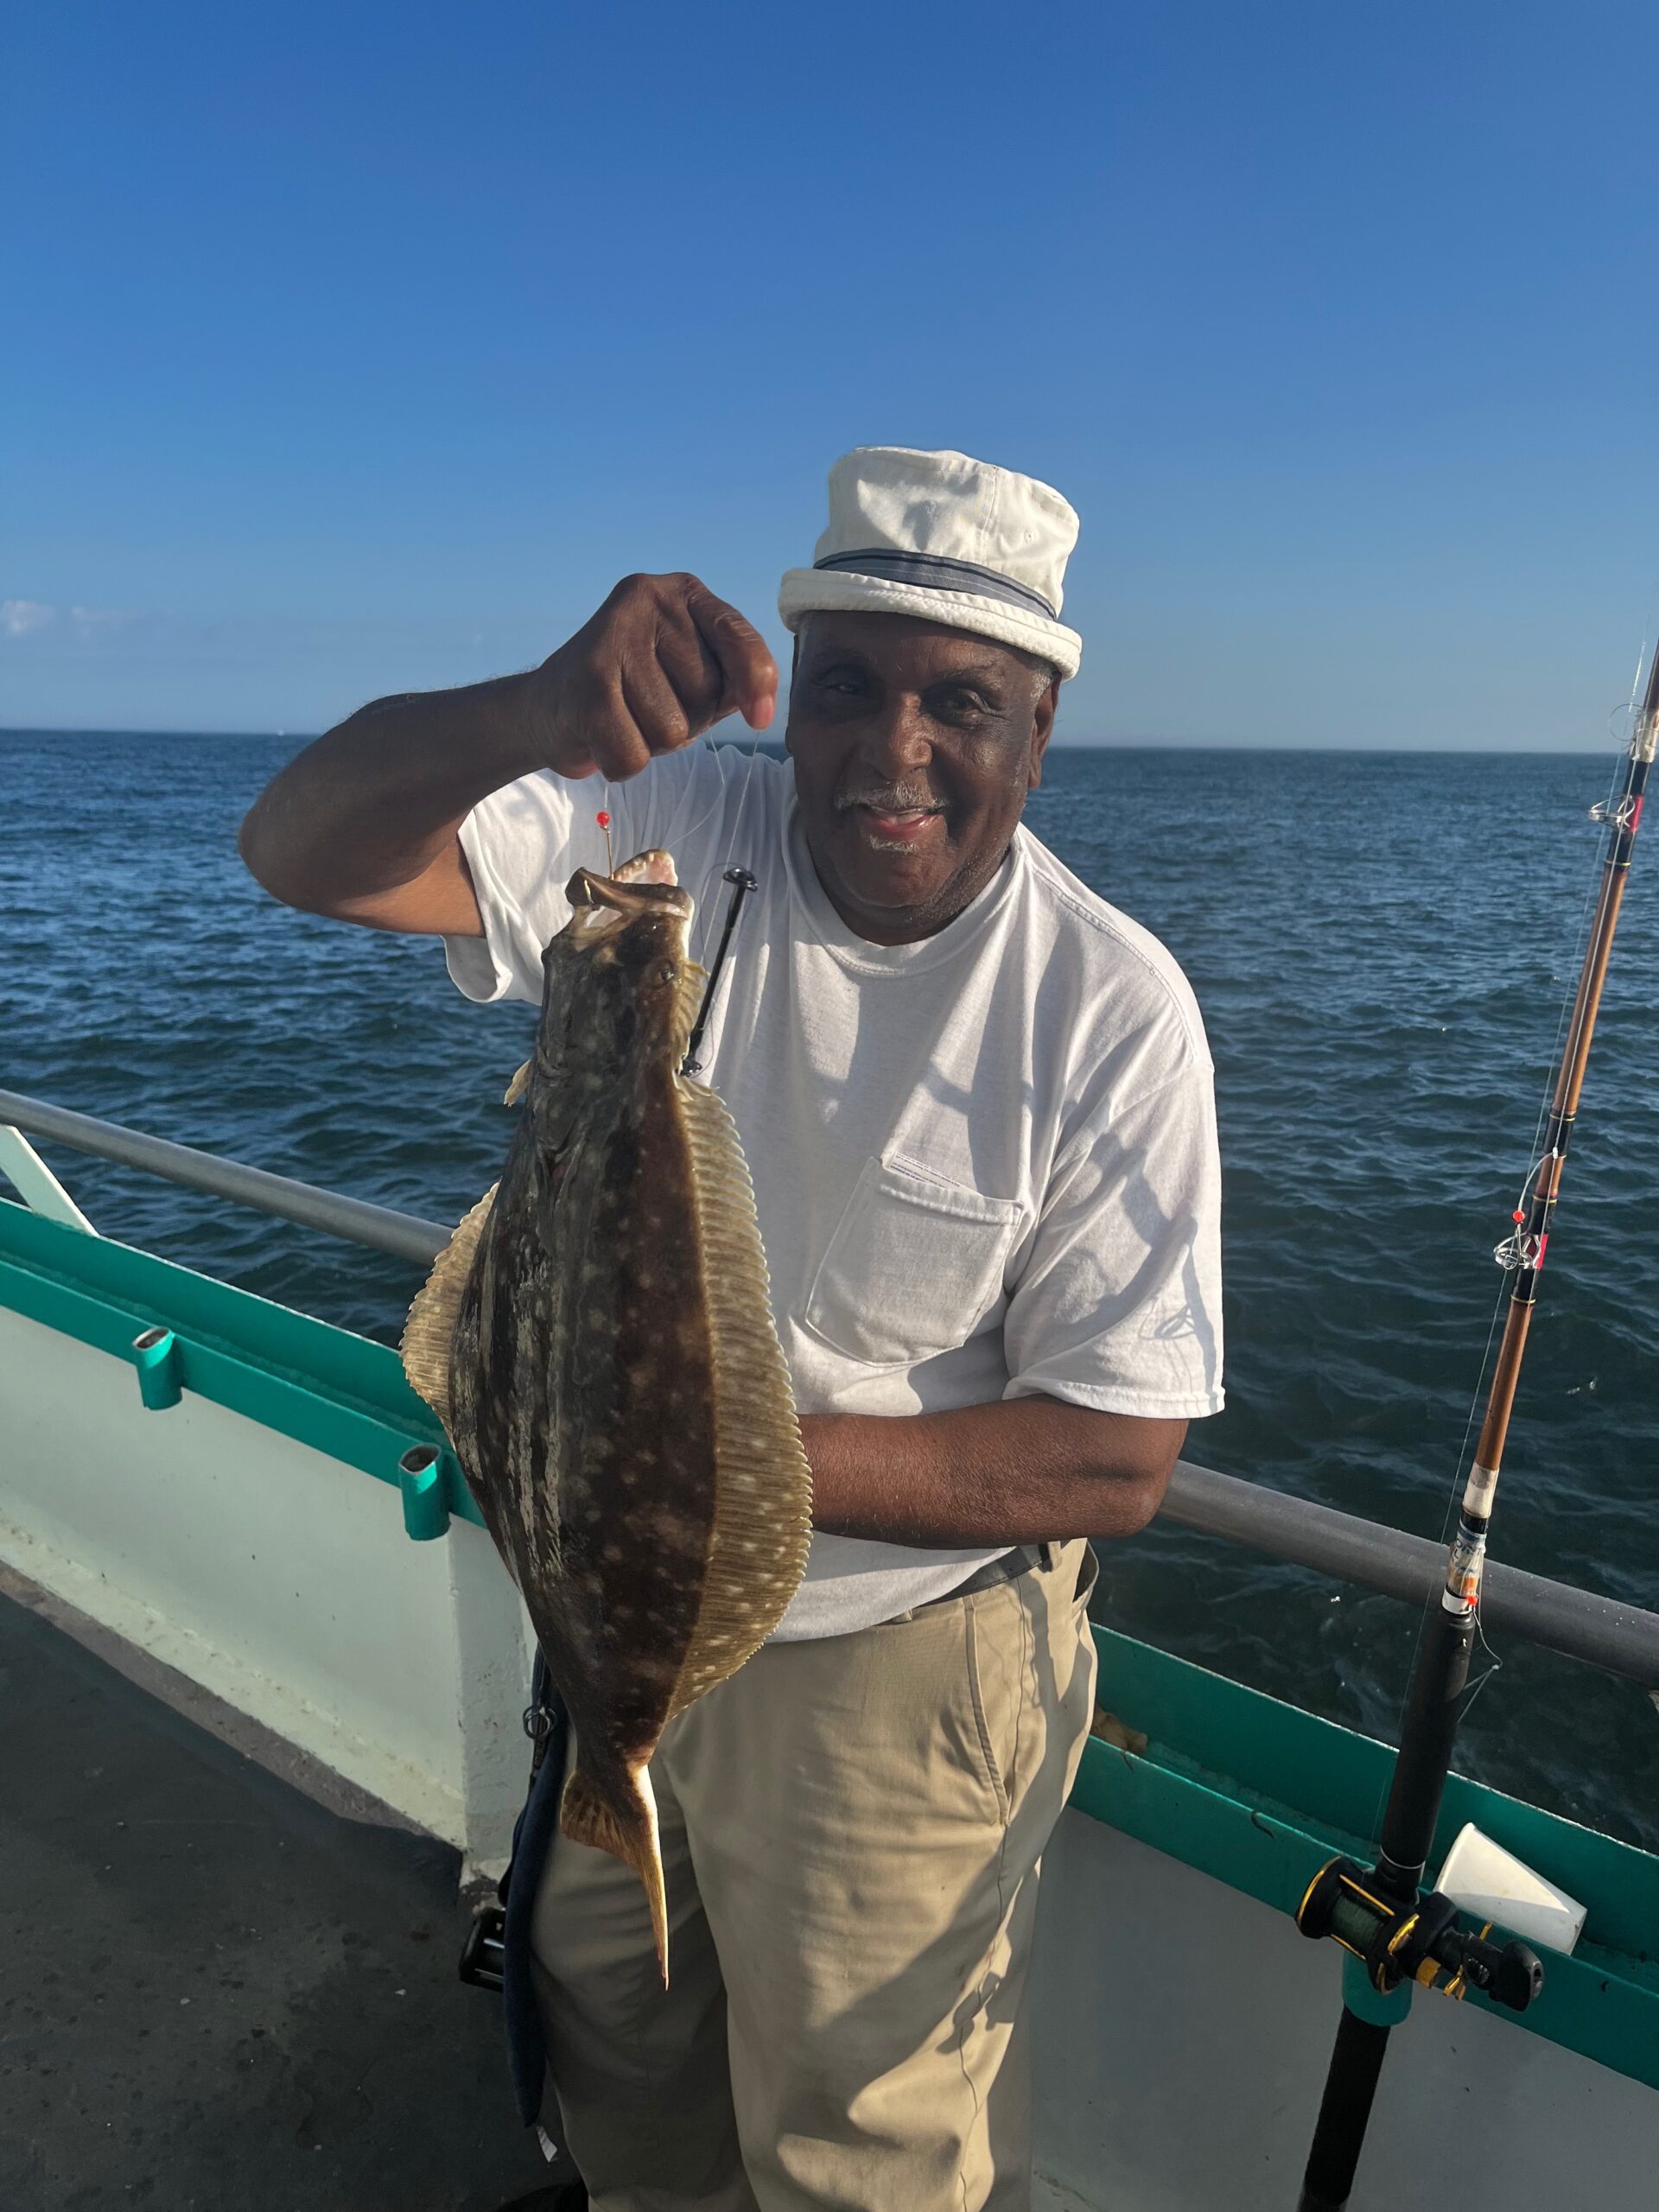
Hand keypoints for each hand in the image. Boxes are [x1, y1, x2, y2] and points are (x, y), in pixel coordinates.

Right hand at [527, 572, 777, 781]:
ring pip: (672, 729)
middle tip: (646, 705)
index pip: (738, 638)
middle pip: (707, 694)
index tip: (760, 719)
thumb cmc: (634, 693)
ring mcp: (613, 636)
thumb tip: (761, 709)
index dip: (757, 681)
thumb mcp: (694, 676)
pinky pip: (633, 754)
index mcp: (684, 594)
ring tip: (624, 717)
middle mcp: (648, 600)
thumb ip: (733, 680)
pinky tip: (600, 736)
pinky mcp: (586, 680)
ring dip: (652, 743)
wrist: (548, 707)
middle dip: (687, 720)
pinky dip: (621, 763)